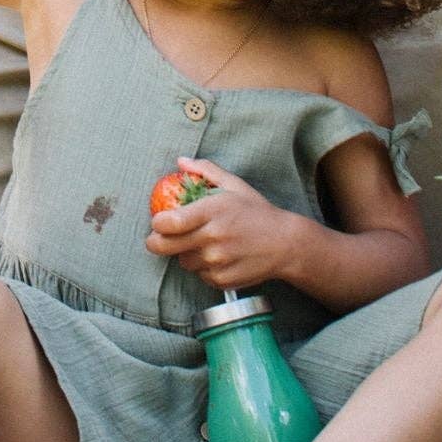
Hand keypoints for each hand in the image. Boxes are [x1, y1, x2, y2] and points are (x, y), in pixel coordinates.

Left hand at [145, 158, 302, 290]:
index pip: (170, 222)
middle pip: (166, 246)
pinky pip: (199, 275)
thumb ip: (206, 170)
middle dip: (156, 242)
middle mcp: (212, 238)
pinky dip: (202, 267)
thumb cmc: (257, 212)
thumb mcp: (234, 185)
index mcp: (212, 211)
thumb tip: (180, 161)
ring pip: (183, 261)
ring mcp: (217, 262)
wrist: (285, 244)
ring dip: (185, 254)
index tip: (158, 221)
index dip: (157, 223)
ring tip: (202, 243)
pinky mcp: (223, 280)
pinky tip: (216, 257)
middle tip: (157, 238)